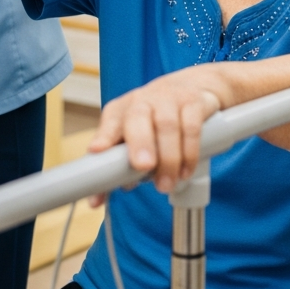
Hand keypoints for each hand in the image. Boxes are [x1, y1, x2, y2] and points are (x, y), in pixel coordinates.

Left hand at [88, 66, 226, 196]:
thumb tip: (96, 200)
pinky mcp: (193, 103)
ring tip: (166, 184)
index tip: (97, 151)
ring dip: (168, 158)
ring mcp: (168, 99)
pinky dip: (189, 151)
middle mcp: (142, 101)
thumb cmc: (154, 120)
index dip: (103, 136)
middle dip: (140, 142)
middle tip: (142, 166)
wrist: (189, 88)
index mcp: (122, 110)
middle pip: (137, 117)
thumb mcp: (132, 137)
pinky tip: (185, 171)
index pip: (109, 123)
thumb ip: (116, 166)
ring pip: (167, 125)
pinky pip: (191, 126)